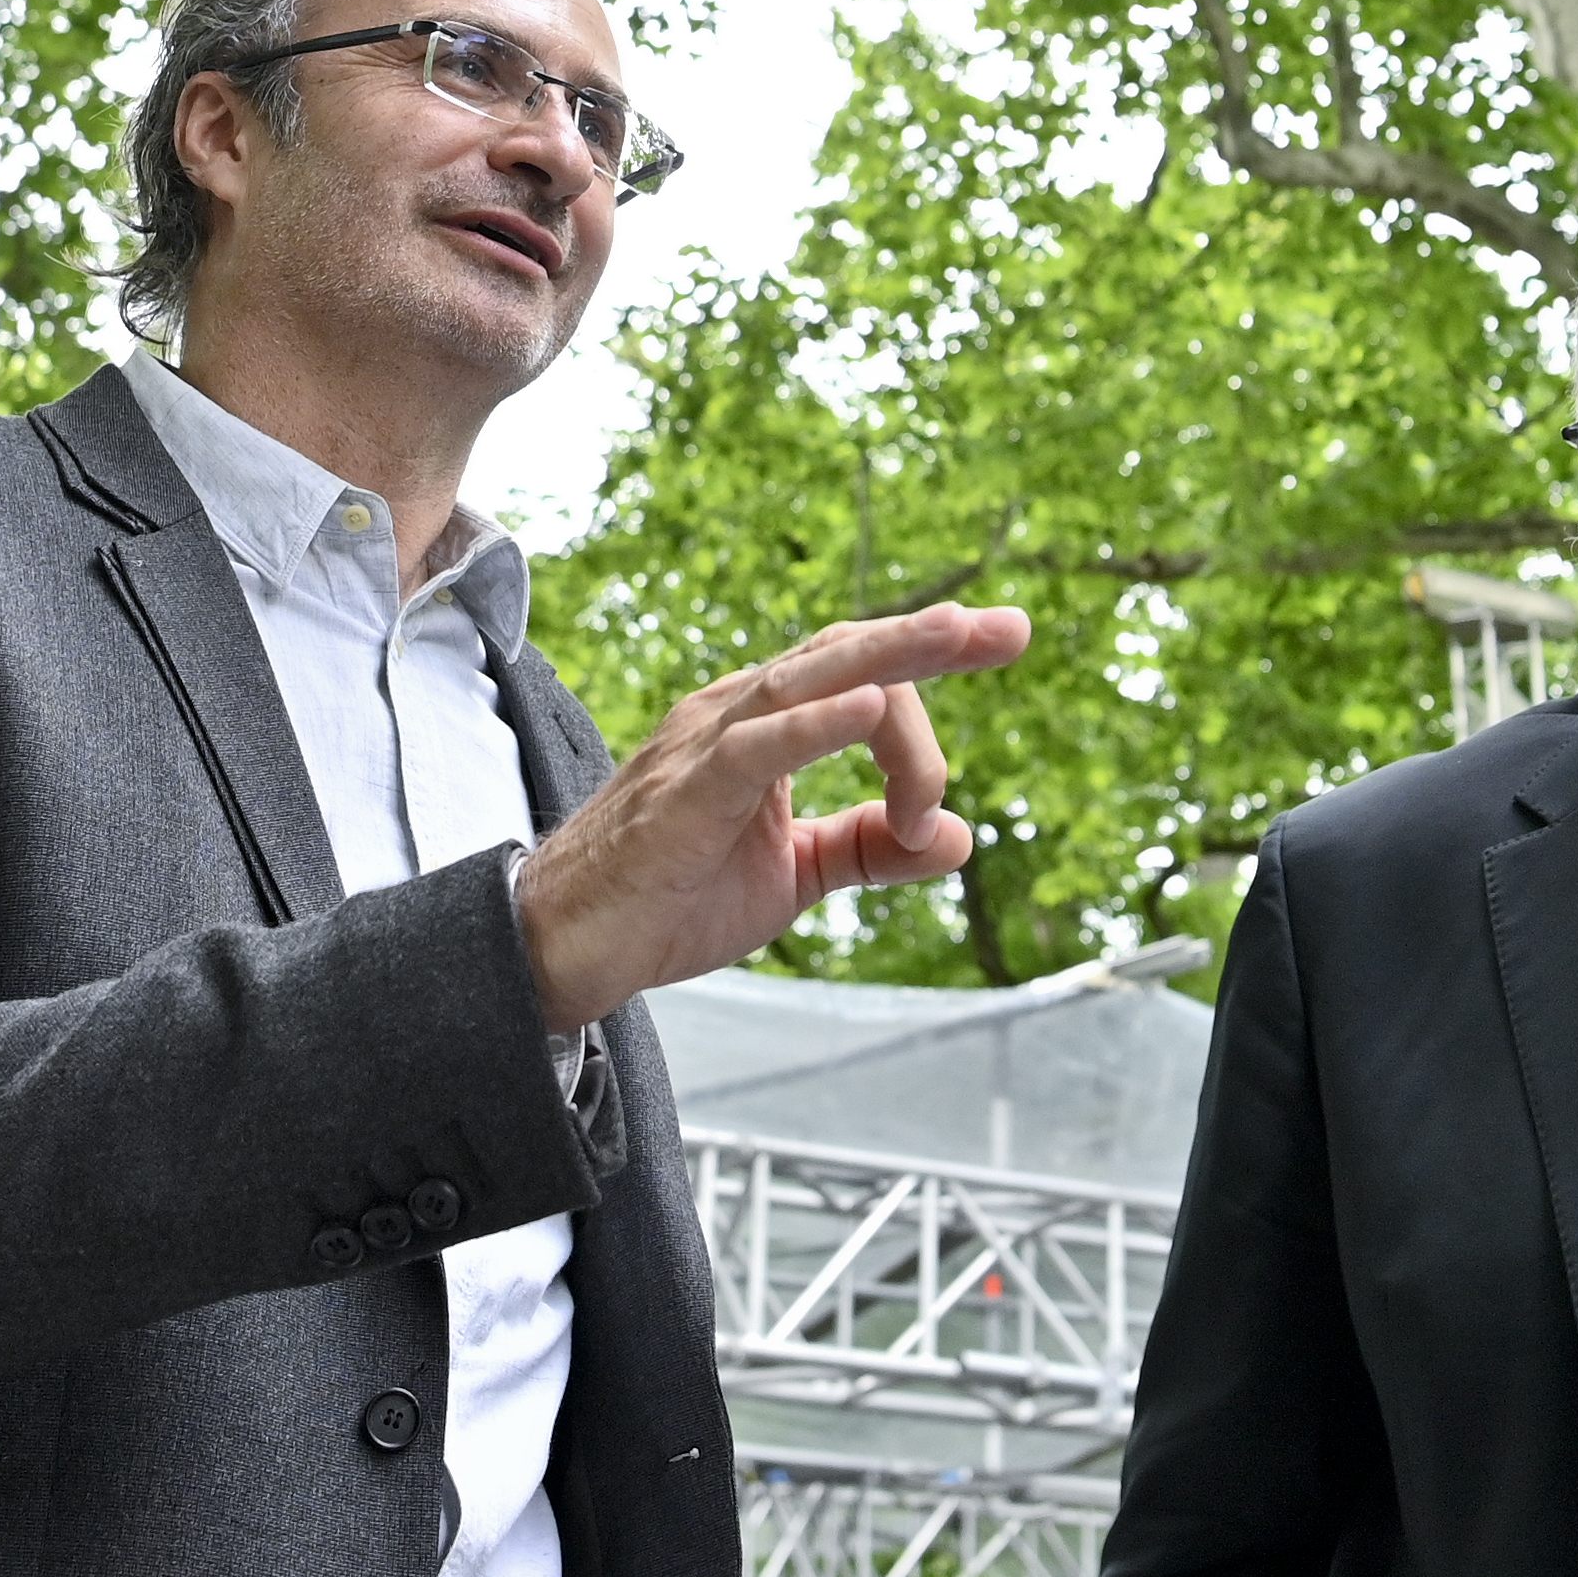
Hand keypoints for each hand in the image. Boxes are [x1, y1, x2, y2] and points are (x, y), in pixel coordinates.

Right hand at [512, 602, 1032, 1028]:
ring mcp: (705, 745)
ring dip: (890, 656)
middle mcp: (735, 715)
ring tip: (958, 634)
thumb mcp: (794, 875)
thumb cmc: (670, 898)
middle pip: (844, 653)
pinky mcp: (685, 793)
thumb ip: (870, 849)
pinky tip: (868, 707)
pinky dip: (817, 724)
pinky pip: (757, 745)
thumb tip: (961, 839)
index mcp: (763, 726)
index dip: (919, 730)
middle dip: (932, 638)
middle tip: (1010, 628)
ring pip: (808, 678)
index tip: (936, 817)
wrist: (566, 947)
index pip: (860, 682)